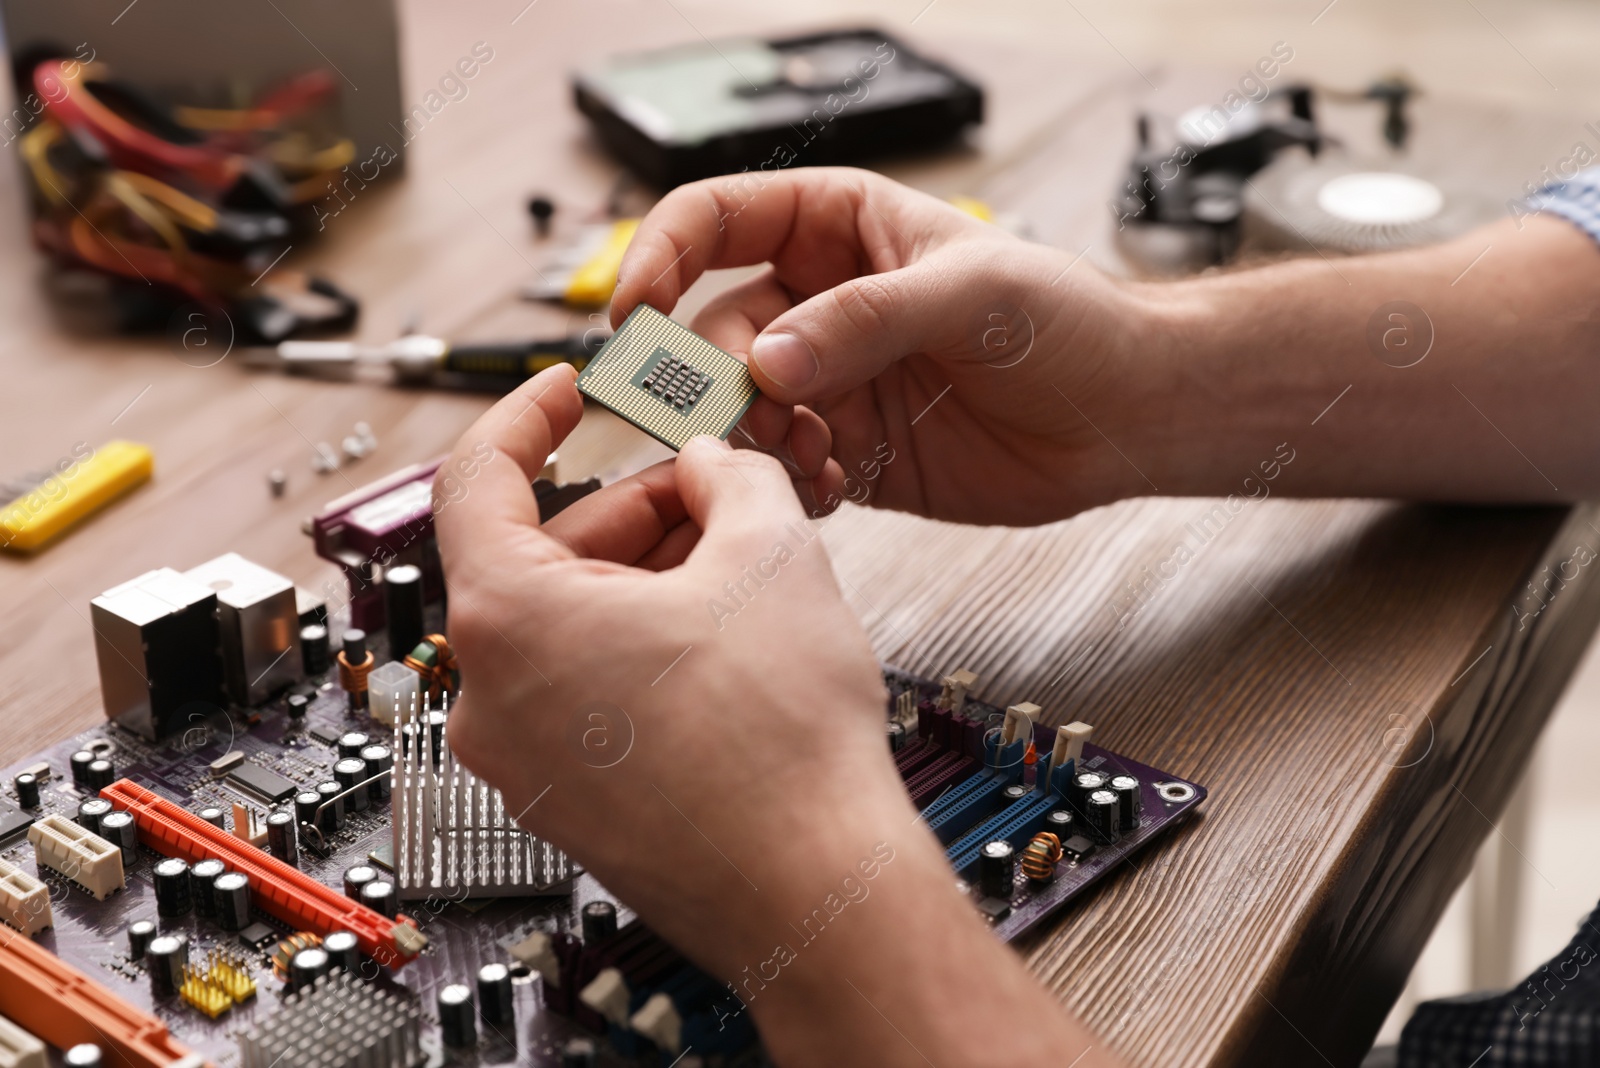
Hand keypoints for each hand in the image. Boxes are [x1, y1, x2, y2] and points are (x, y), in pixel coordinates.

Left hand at [434, 365, 1116, 1065]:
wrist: (817, 890)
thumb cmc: (781, 746)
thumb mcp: (770, 549)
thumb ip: (729, 471)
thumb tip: (712, 465)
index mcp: (506, 621)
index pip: (477, 478)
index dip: (528, 414)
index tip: (564, 390)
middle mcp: (491, 698)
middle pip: (539, 557)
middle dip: (629, 509)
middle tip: (710, 488)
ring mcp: (523, 762)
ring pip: (567, 628)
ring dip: (642, 579)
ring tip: (735, 566)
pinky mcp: (568, 803)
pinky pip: (583, 693)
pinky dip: (638, 646)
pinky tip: (722, 640)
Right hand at [613, 167, 1152, 525]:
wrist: (1126, 416)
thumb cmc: (1071, 323)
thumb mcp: (972, 294)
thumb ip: (866, 320)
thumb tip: (769, 359)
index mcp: (839, 228)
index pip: (717, 221)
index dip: (662, 258)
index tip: (636, 312)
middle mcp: (822, 304)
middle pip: (714, 331)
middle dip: (712, 377)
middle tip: (736, 416)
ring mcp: (832, 380)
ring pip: (739, 409)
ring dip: (752, 439)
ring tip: (809, 455)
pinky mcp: (848, 452)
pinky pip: (779, 469)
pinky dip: (782, 485)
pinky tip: (826, 486)